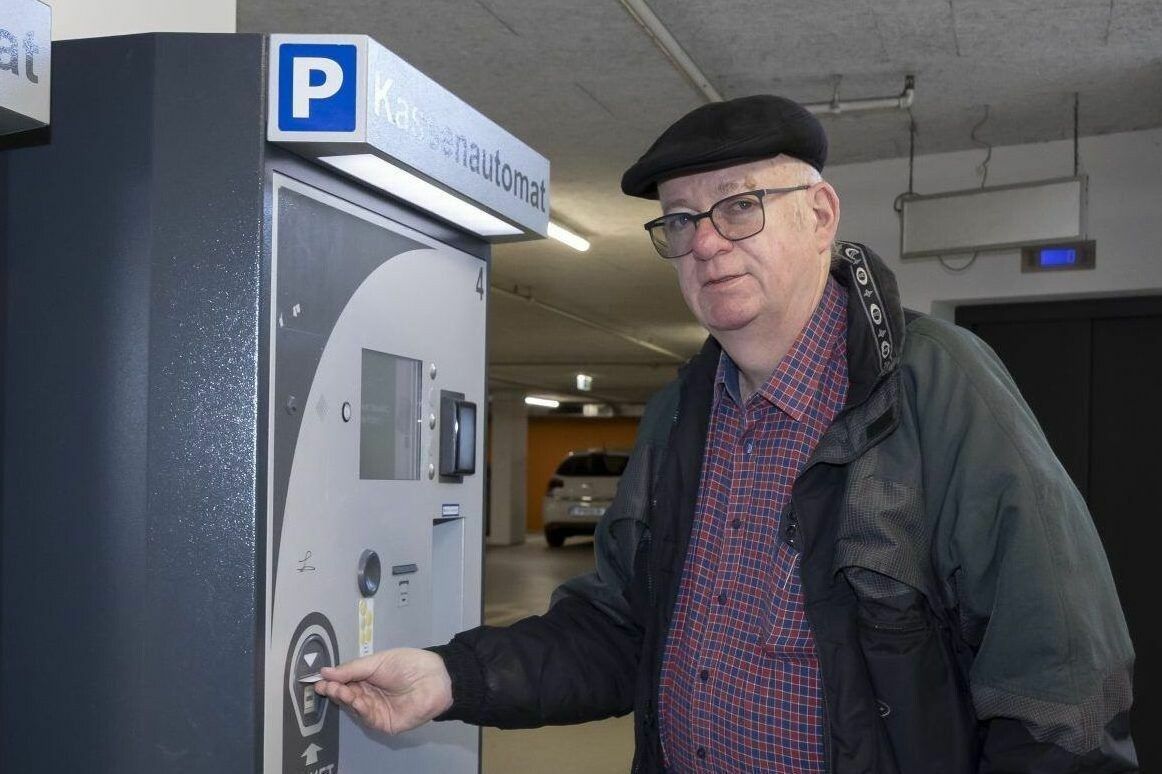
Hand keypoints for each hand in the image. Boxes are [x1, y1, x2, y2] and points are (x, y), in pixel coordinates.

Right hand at [314, 648, 452, 734]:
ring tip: (335, 689)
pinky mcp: (384, 723)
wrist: (435, 677)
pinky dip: (358, 708)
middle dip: (335, 690)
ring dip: (344, 698)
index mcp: (369, 679)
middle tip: (324, 686)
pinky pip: (367, 717)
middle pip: (347, 696)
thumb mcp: (377, 661)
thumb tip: (324, 671)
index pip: (345, 682)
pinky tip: (352, 698)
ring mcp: (377, 710)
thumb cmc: (408, 665)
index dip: (332, 681)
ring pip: (354, 707)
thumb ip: (351, 669)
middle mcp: (371, 695)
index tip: (317, 680)